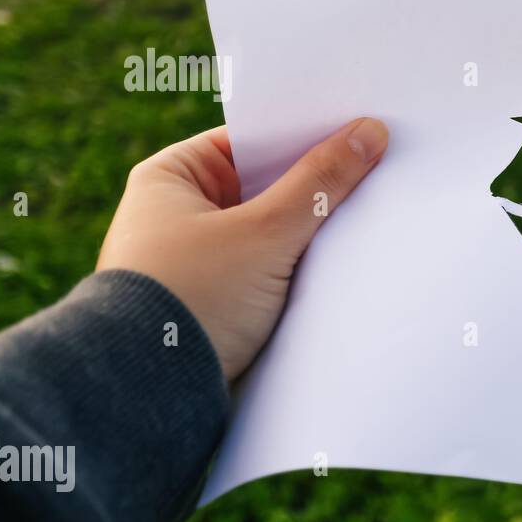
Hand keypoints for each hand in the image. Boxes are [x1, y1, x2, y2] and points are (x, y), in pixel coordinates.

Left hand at [97, 118, 388, 380]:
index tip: (356, 130)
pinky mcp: (209, 302)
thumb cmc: (194, 296)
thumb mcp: (267, 231)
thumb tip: (369, 132)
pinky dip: (292, 267)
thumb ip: (322, 180)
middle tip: (371, 171)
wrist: (149, 391)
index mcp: (168, 177)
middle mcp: (173, 214)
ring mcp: (190, 260)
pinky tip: (334, 265)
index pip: (250, 139)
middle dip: (312, 185)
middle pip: (262, 185)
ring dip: (305, 230)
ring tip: (362, 218)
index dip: (303, 133)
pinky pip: (262, 269)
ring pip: (265, 231)